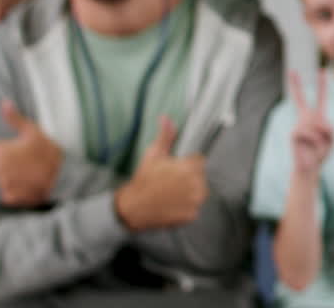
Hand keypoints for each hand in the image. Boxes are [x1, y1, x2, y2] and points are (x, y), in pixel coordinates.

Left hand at [0, 100, 61, 206]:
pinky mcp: (11, 197)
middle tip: (31, 163)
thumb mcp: (33, 131)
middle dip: (12, 164)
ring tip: (32, 174)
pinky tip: (29, 185)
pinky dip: (18, 191)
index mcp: (0, 152)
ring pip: (5, 179)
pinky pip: (10, 193)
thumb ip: (15, 118)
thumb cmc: (48, 152)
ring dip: (15, 177)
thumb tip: (4, 102)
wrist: (62, 177)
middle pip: (1, 165)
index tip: (25, 151)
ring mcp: (4, 184)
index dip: (12, 149)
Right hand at [113, 116, 207, 231]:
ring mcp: (195, 201)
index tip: (175, 169)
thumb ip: (165, 136)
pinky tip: (172, 205)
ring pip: (199, 192)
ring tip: (170, 193)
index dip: (186, 164)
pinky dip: (185, 207)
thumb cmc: (143, 180)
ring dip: (189, 192)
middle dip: (188, 177)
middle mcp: (197, 184)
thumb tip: (166, 118)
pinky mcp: (192, 215)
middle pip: (200, 176)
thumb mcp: (153, 155)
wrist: (133, 208)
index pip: (199, 161)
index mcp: (190, 167)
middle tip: (170, 182)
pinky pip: (194, 208)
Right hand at [287, 70, 333, 177]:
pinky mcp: (293, 133)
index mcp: (317, 117)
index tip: (322, 70)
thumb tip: (315, 123)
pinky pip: (310, 132)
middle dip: (295, 84)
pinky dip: (316, 141)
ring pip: (316, 122)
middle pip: (300, 99)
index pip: (321, 98)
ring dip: (323, 137)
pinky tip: (312, 148)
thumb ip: (329, 127)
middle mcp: (305, 118)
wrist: (310, 168)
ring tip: (318, 146)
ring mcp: (298, 124)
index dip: (322, 85)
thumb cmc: (321, 152)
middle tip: (291, 69)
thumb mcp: (332, 138)